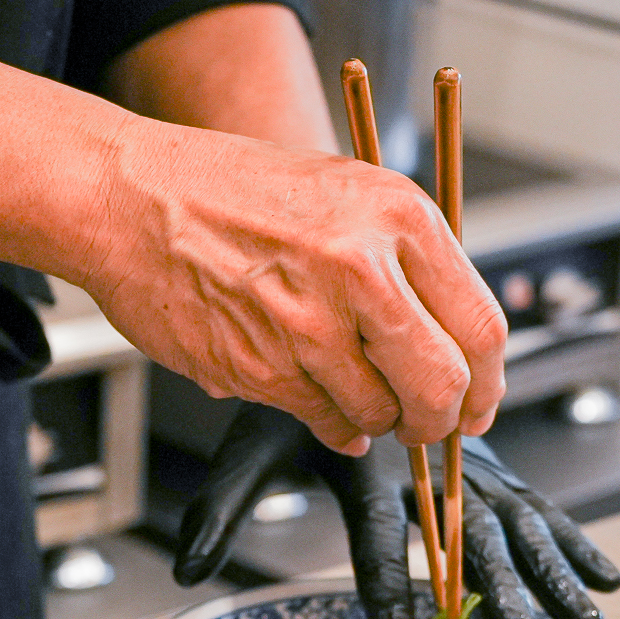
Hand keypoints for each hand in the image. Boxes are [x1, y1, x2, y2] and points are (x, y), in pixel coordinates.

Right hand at [80, 121, 506, 454]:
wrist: (130, 198)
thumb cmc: (227, 191)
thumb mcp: (342, 194)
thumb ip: (401, 260)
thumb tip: (446, 338)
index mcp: (396, 216)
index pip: (481, 325)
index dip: (488, 381)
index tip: (479, 401)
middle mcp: (361, 268)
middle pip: (443, 384)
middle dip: (442, 420)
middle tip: (431, 424)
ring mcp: (310, 324)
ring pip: (382, 412)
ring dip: (381, 422)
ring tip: (361, 401)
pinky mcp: (264, 369)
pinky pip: (325, 421)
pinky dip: (335, 427)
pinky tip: (326, 407)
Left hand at [173, 403, 619, 618]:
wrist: (332, 306)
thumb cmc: (290, 389)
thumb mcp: (252, 443)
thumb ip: (223, 507)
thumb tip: (186, 572)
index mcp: (366, 450)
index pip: (375, 521)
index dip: (383, 572)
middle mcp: (425, 455)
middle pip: (466, 522)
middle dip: (494, 581)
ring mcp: (462, 459)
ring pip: (515, 518)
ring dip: (549, 572)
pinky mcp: (485, 465)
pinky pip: (536, 503)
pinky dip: (571, 541)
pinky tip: (606, 582)